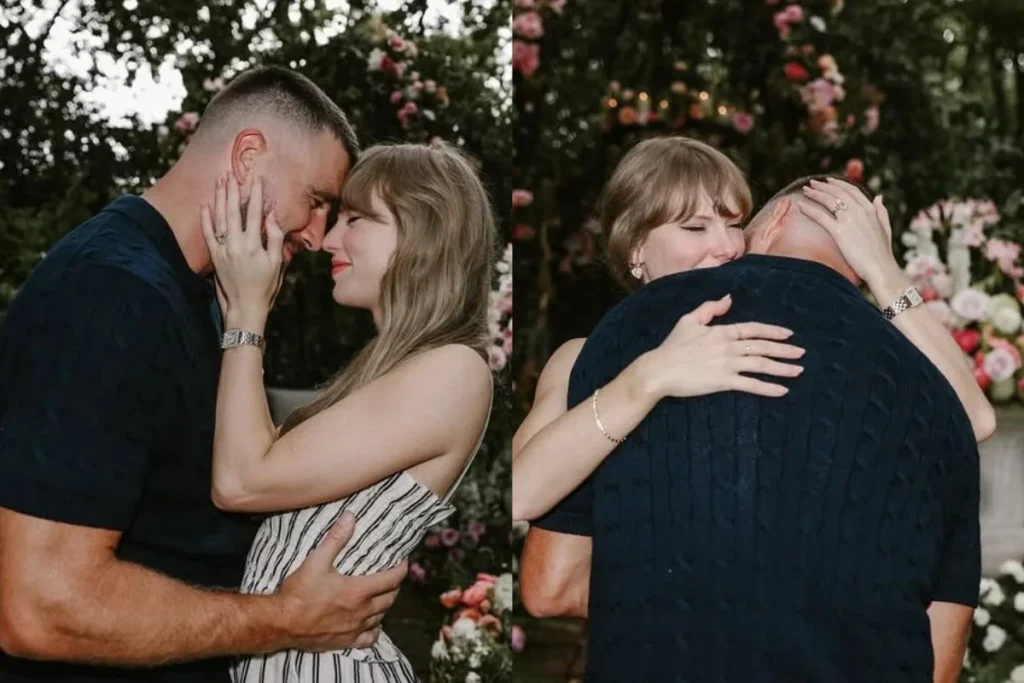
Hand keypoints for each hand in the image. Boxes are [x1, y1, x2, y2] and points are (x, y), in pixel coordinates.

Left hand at [200, 172, 284, 325]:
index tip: (256, 178)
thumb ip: (275, 238)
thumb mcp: (277, 264)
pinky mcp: (214, 256)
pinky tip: (205, 204)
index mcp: (254, 245)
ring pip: (219, 218)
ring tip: (220, 181)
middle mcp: (236, 245)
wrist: (244, 308)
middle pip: (233, 211)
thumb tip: (271, 216)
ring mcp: (222, 250)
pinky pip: (207, 233)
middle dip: (233, 190)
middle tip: (232, 173)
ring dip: (219, 198)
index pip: (255, 213)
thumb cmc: (265, 287)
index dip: (256, 194)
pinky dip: (205, 217)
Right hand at [277, 512, 407, 650]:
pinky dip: (374, 630)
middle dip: (394, 586)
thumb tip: (350, 517)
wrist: (281, 623)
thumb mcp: (316, 560)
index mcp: (359, 591)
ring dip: (385, 605)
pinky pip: (369, 638)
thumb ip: (336, 539)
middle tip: (391, 576)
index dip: (401, 569)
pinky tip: (370, 624)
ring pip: (381, 617)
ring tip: (382, 595)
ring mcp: (355, 629)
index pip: (392, 579)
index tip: (402, 561)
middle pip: (390, 598)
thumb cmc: (298, 592)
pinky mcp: (346, 642)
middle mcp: (362, 611)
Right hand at [644, 294, 803, 398]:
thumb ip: (709, 308)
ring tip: (798, 370)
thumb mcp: (688, 321)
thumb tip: (728, 299)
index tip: (788, 334)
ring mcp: (727, 364)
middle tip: (801, 353)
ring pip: (761, 365)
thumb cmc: (671, 346)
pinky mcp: (723, 382)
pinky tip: (782, 390)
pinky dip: (768, 388)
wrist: (659, 369)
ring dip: (782, 368)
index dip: (772, 331)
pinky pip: (750, 385)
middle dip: (784, 350)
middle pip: (762, 347)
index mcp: (721, 332)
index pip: (752, 329)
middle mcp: (728, 347)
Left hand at [796, 177, 897, 285]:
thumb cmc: (882, 252)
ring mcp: (849, 220)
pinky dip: (809, 209)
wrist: (880, 268)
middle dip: (823, 186)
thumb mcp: (885, 228)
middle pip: (838, 192)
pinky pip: (821, 217)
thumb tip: (879, 197)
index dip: (838, 184)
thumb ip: (881, 211)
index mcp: (870, 209)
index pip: (851, 190)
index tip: (828, 180)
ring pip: (829, 200)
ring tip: (805, 190)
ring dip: (815, 193)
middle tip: (812, 183)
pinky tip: (800, 206)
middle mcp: (859, 211)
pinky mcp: (839, 232)